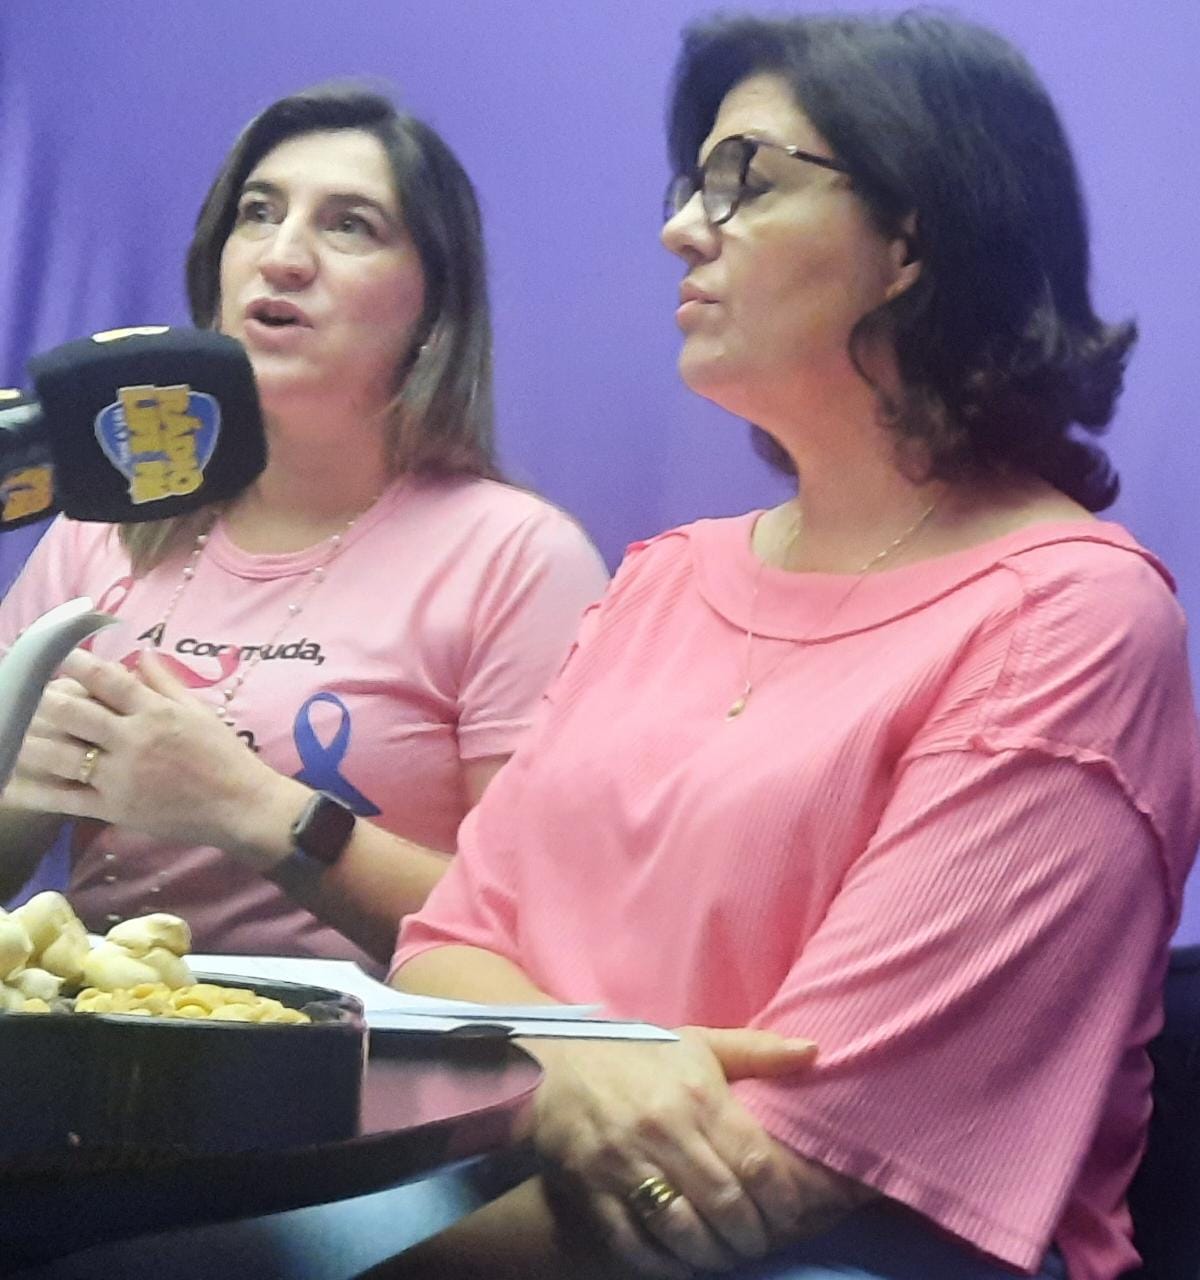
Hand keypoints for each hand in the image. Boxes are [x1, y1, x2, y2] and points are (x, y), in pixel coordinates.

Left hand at [3, 647, 288, 862]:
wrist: (241, 806)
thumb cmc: (224, 756)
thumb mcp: (200, 711)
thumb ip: (166, 682)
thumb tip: (140, 652)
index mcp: (156, 712)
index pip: (107, 680)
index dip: (76, 663)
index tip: (53, 653)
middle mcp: (134, 740)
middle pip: (73, 714)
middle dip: (43, 701)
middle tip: (23, 693)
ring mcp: (121, 777)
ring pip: (61, 756)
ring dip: (30, 741)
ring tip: (11, 730)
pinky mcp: (115, 809)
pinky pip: (65, 799)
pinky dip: (35, 790)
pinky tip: (12, 781)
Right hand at [525, 1026, 816, 1275]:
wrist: (554, 1063)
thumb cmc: (639, 1055)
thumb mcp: (698, 1042)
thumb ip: (758, 1051)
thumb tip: (816, 1050)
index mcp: (697, 1094)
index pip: (755, 1161)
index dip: (782, 1199)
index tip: (789, 1213)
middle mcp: (664, 1130)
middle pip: (725, 1204)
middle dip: (752, 1235)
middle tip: (759, 1241)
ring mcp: (624, 1164)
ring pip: (683, 1230)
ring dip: (713, 1254)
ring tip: (725, 1255)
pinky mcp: (591, 1189)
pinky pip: (635, 1244)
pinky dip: (664, 1264)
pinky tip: (682, 1262)